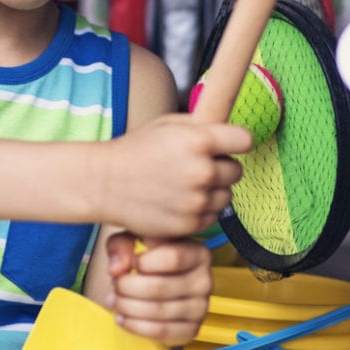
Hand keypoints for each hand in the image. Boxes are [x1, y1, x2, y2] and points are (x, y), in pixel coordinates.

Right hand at [93, 115, 247, 239]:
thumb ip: (200, 127)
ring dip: (213, 191)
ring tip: (186, 185)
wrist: (104, 184)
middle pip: (237, 171)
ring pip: (227, 196)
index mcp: (198, 140)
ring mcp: (197, 200)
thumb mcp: (167, 125)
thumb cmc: (134, 150)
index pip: (245, 140)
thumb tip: (227, 129)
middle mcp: (202, 171)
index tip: (228, 145)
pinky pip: (213, 216)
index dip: (236, 142)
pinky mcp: (191, 224)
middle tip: (198, 166)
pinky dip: (202, 210)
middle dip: (222, 167)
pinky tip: (181, 201)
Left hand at [104, 235, 213, 344]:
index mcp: (198, 254)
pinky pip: (160, 331)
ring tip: (113, 300)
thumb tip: (117, 268)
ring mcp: (200, 308)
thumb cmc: (148, 259)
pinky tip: (121, 318)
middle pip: (160, 287)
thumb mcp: (133, 241)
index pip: (173, 258)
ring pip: (157, 310)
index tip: (129, 263)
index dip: (144, 262)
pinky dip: (134, 326)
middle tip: (115, 284)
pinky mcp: (192, 329)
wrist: (159, 288)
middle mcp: (204, 281)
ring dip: (127, 306)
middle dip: (127, 287)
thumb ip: (121, 246)